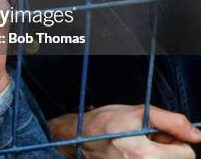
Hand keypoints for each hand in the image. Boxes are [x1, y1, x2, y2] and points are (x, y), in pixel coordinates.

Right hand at [49, 104, 200, 158]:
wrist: (78, 136)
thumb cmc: (106, 122)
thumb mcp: (138, 112)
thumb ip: (172, 121)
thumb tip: (198, 135)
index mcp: (145, 157)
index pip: (186, 154)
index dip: (175, 140)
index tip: (158, 134)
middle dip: (168, 149)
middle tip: (147, 138)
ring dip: (158, 156)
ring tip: (139, 146)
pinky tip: (135, 154)